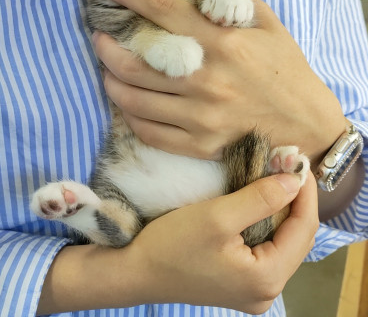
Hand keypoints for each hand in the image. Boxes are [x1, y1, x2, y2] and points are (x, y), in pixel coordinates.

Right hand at [37, 172, 317, 314]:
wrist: (135, 270)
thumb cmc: (172, 244)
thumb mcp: (218, 216)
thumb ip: (261, 198)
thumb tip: (295, 179)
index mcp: (267, 279)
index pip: (303, 230)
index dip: (305, 193)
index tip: (299, 161)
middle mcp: (267, 291)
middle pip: (296, 238)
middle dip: (294, 200)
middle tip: (287, 166)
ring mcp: (253, 289)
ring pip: (282, 242)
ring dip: (280, 209)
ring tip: (276, 177)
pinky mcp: (240, 282)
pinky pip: (266, 248)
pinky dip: (266, 222)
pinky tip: (259, 201)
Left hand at [94, 0, 346, 163]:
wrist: (305, 122)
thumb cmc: (285, 68)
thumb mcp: (266, 19)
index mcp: (223, 44)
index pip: (163, 12)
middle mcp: (207, 81)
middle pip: (138, 62)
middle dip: (107, 46)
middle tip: (99, 37)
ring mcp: (201, 117)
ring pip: (136, 100)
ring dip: (111, 81)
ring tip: (106, 68)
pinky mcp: (200, 144)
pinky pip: (150, 133)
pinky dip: (129, 117)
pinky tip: (126, 103)